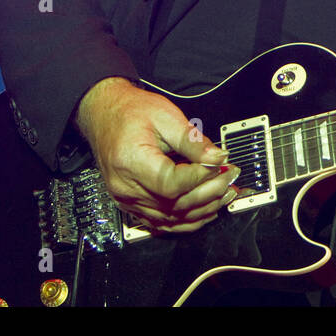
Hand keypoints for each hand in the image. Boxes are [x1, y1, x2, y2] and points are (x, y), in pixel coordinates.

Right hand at [73, 77, 237, 233]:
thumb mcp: (166, 116)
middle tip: (230, 176)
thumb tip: (218, 158)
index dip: (201, 177)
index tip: (221, 164)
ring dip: (203, 210)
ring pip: (171, 218)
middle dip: (209, 193)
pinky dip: (187, 220)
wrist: (104, 114)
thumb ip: (193, 141)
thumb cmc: (130, 112)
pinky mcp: (132, 204)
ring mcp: (127, 200)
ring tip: (226, 193)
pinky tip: (207, 209)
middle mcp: (126, 187)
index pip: (171, 183)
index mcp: (130, 162)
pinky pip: (162, 223)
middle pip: (174, 205)